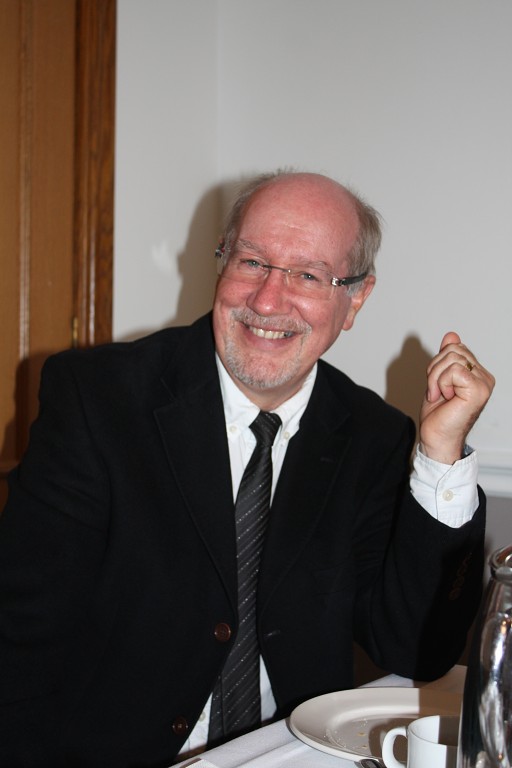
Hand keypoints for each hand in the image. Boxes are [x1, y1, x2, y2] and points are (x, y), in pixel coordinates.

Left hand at [419, 332, 494, 463]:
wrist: (436, 438)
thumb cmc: (438, 415)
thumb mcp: (438, 379)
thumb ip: (446, 358)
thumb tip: (452, 335)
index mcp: (477, 373)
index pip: (455, 347)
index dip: (438, 363)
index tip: (437, 385)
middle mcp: (484, 377)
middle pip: (453, 349)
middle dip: (435, 369)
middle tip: (436, 391)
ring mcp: (483, 384)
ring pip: (452, 358)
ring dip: (436, 378)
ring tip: (440, 395)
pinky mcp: (478, 390)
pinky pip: (453, 370)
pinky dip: (441, 383)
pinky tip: (445, 398)